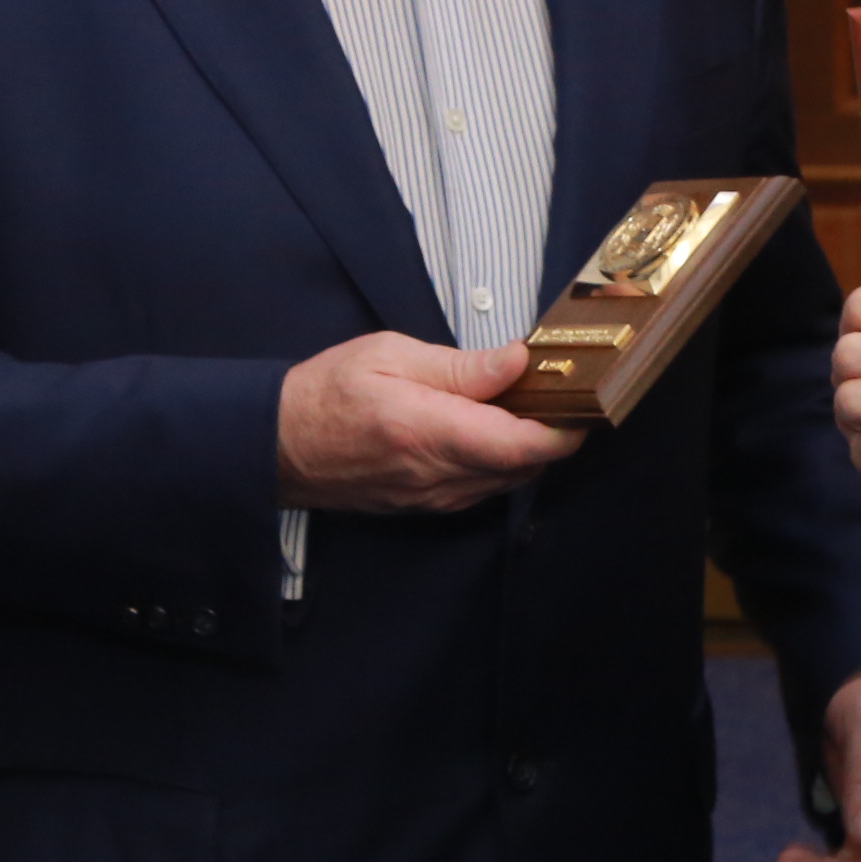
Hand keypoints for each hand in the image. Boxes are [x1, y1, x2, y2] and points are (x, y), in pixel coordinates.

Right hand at [275, 333, 583, 512]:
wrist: (275, 445)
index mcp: (428, 432)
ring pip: (509, 480)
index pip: (523, 445)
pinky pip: (484, 488)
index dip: (566, 427)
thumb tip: (519, 360)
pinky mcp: (427, 506)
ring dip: (528, 447)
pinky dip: (502, 460)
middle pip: (527, 465)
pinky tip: (494, 428)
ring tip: (528, 403)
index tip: (585, 397)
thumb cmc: (328, 392)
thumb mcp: (391, 355)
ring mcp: (432, 498)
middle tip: (561, 389)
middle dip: (554, 431)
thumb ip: (461, 366)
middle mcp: (436, 476)